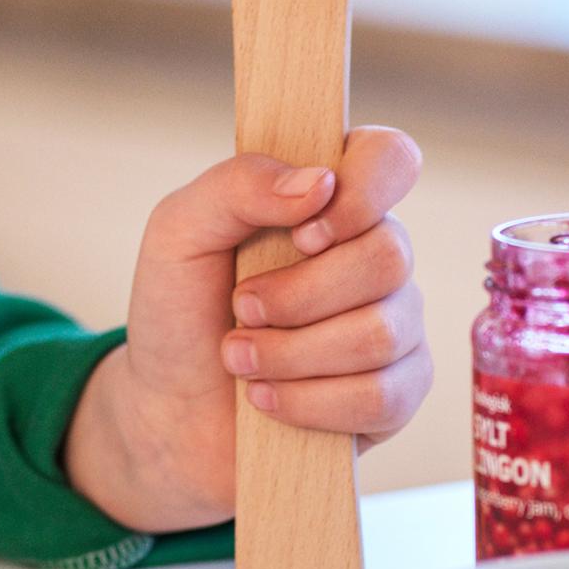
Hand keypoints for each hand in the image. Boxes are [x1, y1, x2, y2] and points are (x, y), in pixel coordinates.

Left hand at [62, 127, 431, 532]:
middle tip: (240, 309)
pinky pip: (383, 397)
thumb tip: (320, 183)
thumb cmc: (179, 309)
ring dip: (290, 354)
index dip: (363, 192)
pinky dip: (309, 401)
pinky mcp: (397, 393)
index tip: (303, 234)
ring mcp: (393, 322)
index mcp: (325, 198)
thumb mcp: (180, 230)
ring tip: (239, 358)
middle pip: (389, 255)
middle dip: (298, 296)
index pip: (389, 158)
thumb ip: (238, 185)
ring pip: (381, 333)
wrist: (170, 409)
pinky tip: (267, 398)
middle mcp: (371, 253)